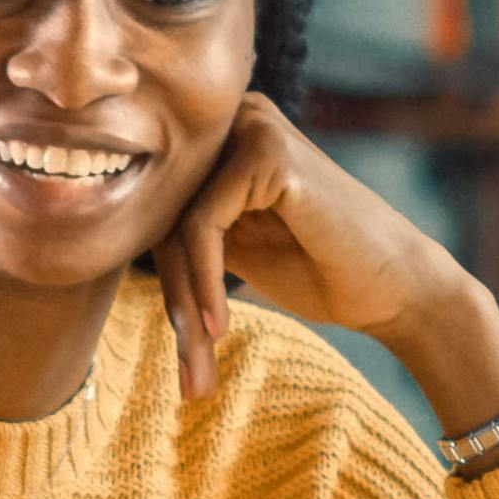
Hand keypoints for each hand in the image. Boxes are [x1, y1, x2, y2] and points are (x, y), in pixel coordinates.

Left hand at [157, 95, 469, 396]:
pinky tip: (219, 329)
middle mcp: (231, 120)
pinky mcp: (267, 151)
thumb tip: (100, 243)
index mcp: (220, 138)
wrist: (397, 288)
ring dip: (185, 306)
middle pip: (163, 220)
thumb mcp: (232, 249)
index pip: (161, 214)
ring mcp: (251, 128)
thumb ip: (179, 235)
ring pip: (177, 228)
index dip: (167, 288)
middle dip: (174, 304)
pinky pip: (202, 226)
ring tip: (200, 369)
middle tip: (191, 378)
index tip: (182, 356)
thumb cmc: (319, 271)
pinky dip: (203, 283)